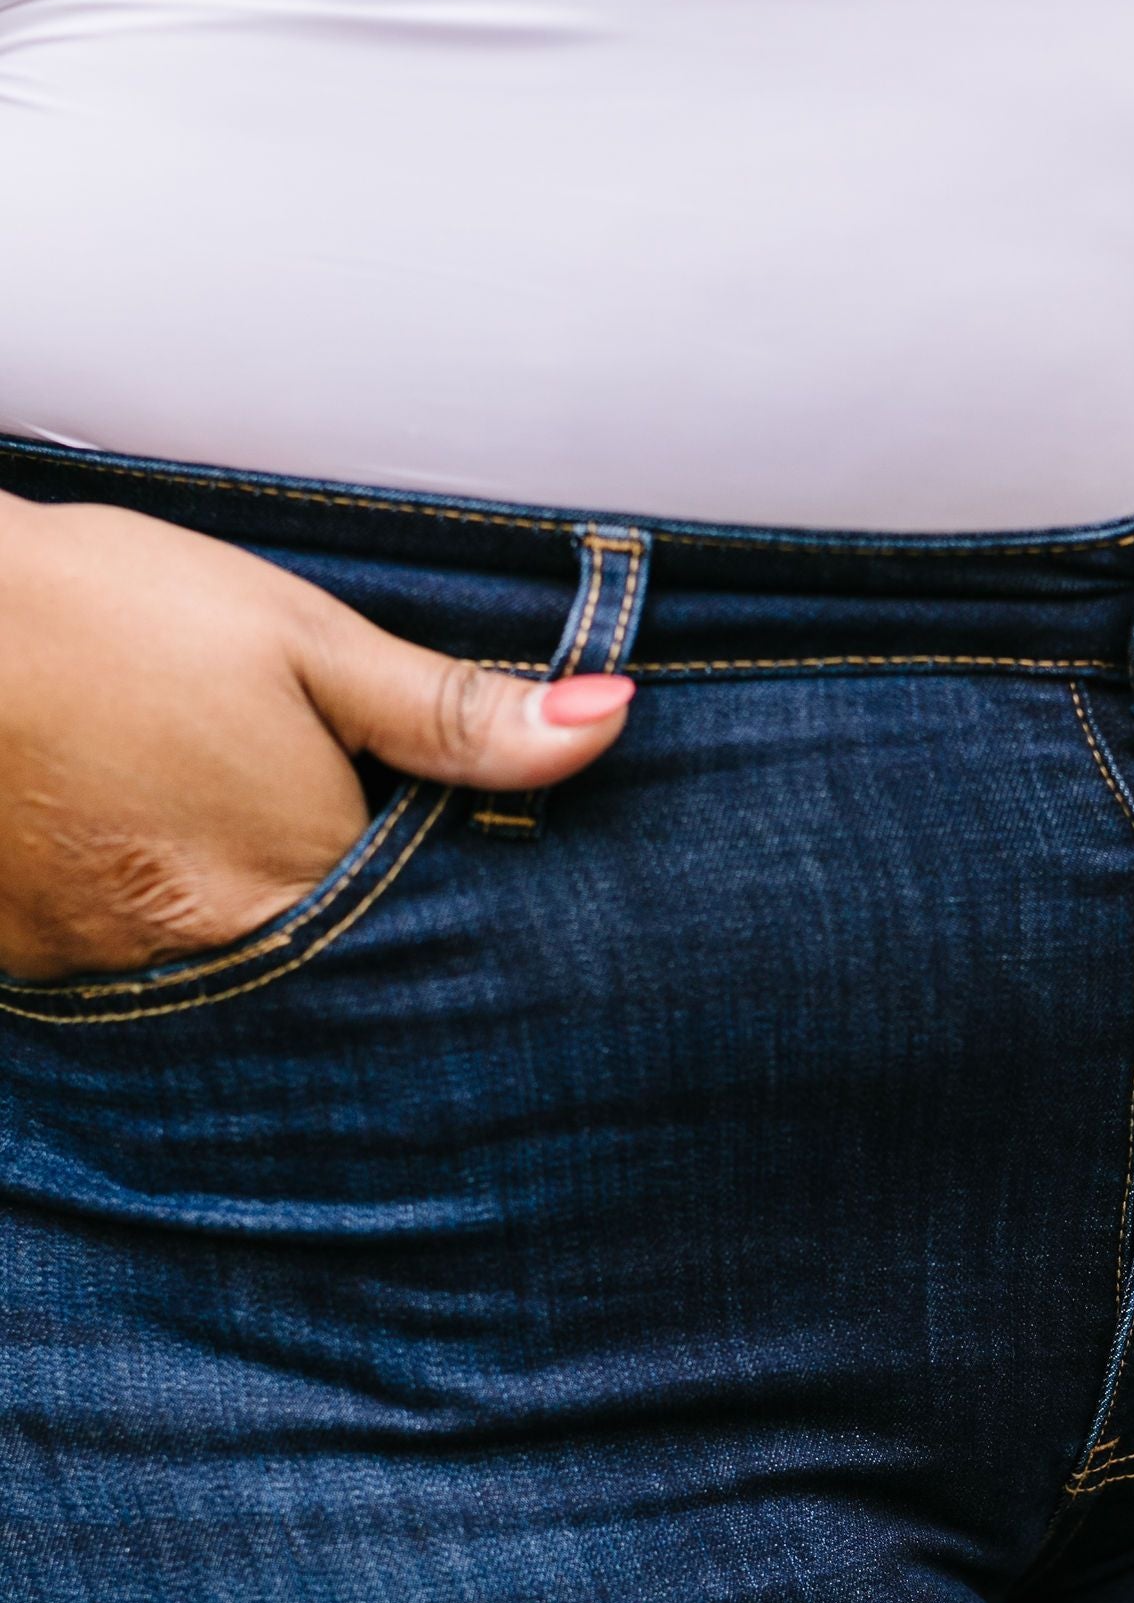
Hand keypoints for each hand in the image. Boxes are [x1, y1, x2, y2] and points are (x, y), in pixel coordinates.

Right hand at [0, 494, 633, 981]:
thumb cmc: (114, 615)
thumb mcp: (302, 640)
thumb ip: (453, 710)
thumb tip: (607, 723)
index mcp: (309, 877)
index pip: (432, 942)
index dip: (447, 908)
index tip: (449, 870)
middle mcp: (223, 957)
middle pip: (339, 980)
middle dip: (355, 934)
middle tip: (305, 844)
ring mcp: (120, 978)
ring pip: (238, 987)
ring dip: (251, 938)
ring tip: (213, 846)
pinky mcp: (43, 973)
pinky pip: (136, 983)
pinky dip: (153, 938)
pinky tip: (141, 864)